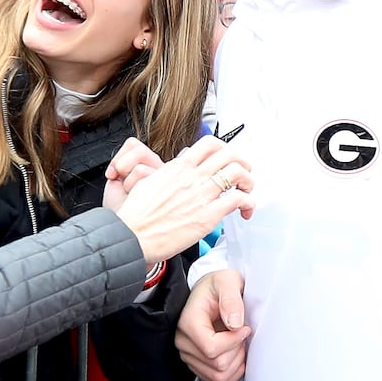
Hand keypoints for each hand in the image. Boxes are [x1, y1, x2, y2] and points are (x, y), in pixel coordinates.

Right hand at [112, 136, 253, 263]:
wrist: (133, 236)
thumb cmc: (139, 215)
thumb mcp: (150, 182)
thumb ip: (170, 172)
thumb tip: (182, 164)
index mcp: (178, 168)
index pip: (210, 144)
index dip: (225, 149)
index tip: (227, 160)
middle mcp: (192, 177)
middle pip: (230, 154)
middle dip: (243, 163)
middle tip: (243, 175)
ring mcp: (201, 195)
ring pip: (238, 173)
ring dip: (248, 182)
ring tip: (245, 192)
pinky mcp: (208, 216)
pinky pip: (238, 200)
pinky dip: (248, 203)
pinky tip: (244, 212)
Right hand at [176, 269, 250, 380]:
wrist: (209, 290)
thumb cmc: (216, 286)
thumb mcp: (227, 282)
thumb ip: (231, 299)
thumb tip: (235, 324)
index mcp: (188, 321)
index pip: (210, 348)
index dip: (233, 342)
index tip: (244, 328)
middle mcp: (183, 340)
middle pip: (216, 365)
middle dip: (237, 352)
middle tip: (242, 334)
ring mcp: (188, 354)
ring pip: (218, 377)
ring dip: (236, 364)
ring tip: (238, 344)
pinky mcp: (196, 364)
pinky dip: (232, 373)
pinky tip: (235, 355)